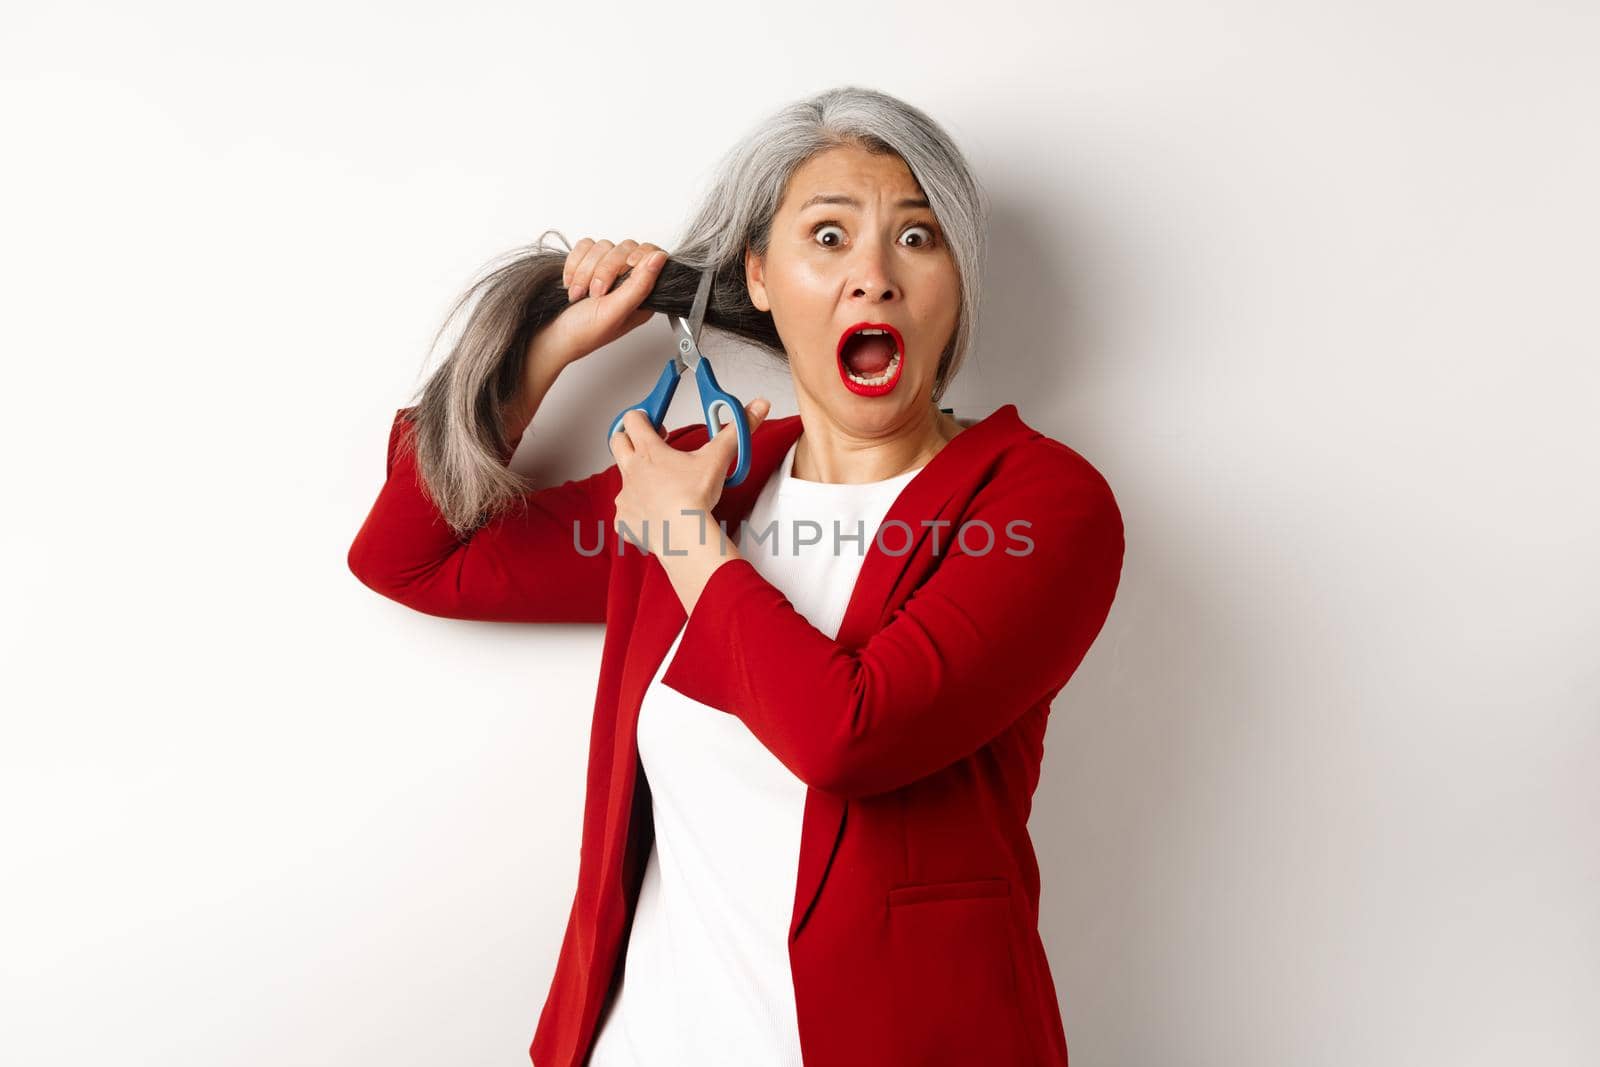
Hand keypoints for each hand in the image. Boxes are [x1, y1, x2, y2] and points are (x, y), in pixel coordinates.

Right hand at [530, 237, 669, 369]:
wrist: (551, 336)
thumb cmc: (583, 333)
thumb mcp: (616, 312)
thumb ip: (640, 285)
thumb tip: (660, 258)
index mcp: (641, 295)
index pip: (651, 255)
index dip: (638, 256)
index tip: (627, 266)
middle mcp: (626, 282)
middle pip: (625, 248)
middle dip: (604, 269)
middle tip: (595, 294)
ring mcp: (605, 272)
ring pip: (603, 246)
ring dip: (585, 270)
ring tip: (579, 293)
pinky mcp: (585, 264)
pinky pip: (584, 246)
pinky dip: (574, 263)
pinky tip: (571, 283)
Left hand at [609, 399, 771, 556]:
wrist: (682, 535)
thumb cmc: (694, 498)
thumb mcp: (717, 458)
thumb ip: (735, 430)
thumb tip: (757, 407)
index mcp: (649, 451)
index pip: (632, 419)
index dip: (643, 416)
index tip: (657, 423)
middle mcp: (631, 471)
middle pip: (617, 441)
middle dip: (630, 439)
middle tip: (651, 446)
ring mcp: (625, 497)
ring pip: (623, 479)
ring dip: (638, 479)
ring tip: (661, 487)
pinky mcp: (624, 521)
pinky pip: (626, 513)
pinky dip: (638, 512)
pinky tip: (655, 515)